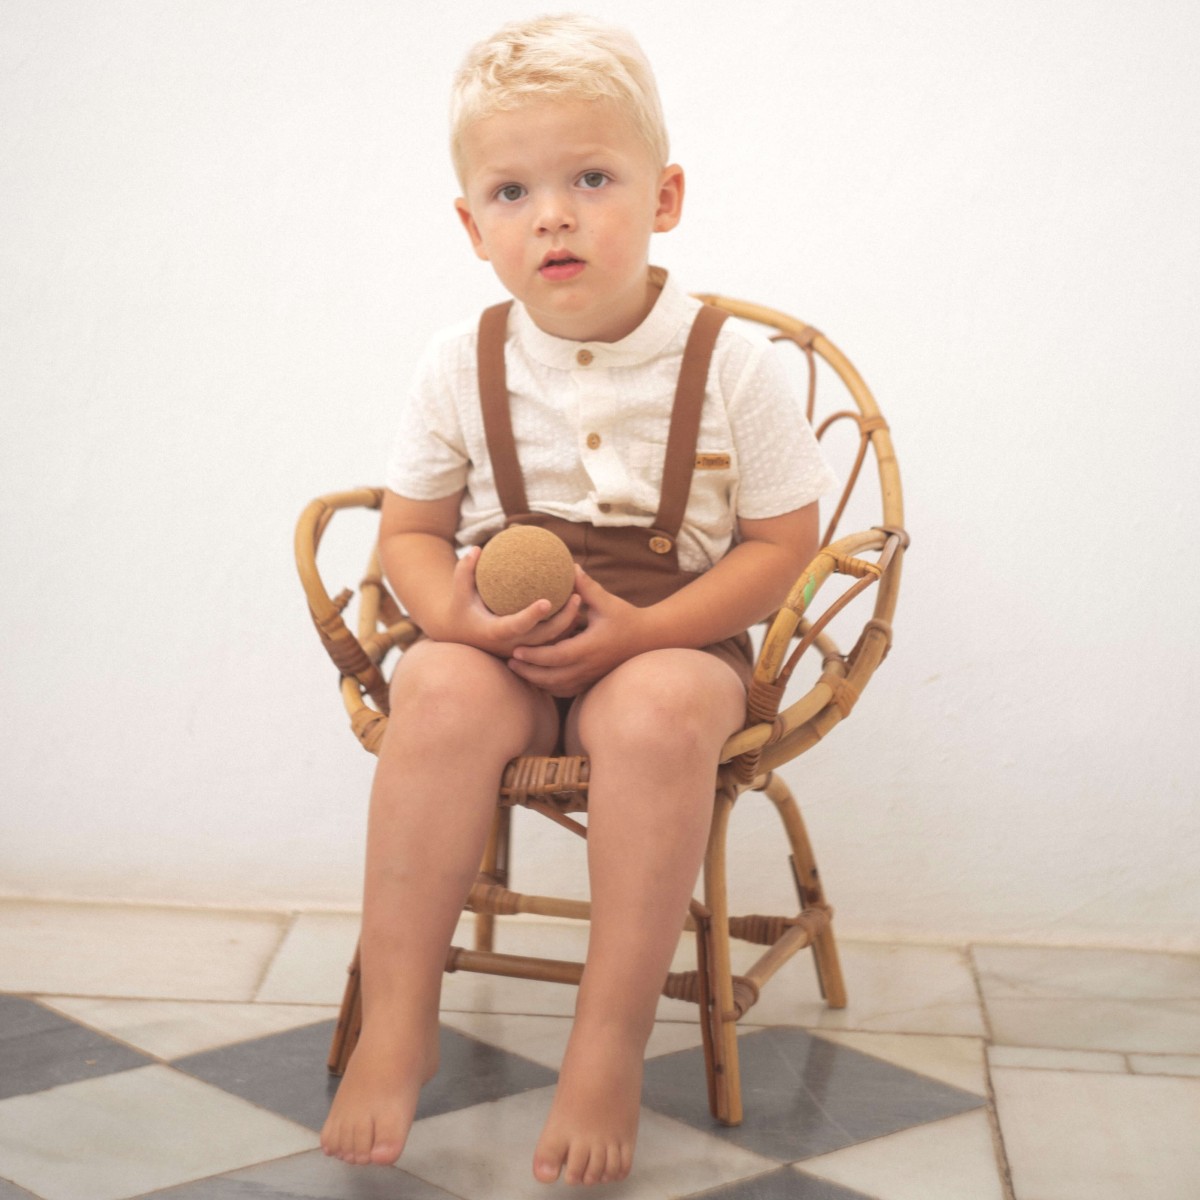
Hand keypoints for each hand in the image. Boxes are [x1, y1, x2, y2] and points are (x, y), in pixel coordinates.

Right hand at [440, 547, 582, 658]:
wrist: (460, 636)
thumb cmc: (460, 609)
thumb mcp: (458, 592)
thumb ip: (464, 571)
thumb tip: (477, 549)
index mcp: (495, 632)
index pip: (517, 626)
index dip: (532, 616)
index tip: (547, 601)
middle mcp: (511, 645)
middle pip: (543, 637)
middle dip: (563, 620)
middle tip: (578, 597)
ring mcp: (521, 651)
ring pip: (552, 643)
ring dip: (568, 625)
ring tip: (582, 601)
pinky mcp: (527, 650)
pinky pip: (551, 642)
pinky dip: (564, 629)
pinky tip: (576, 609)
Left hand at [506, 566, 650, 696]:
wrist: (647, 639)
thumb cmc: (626, 618)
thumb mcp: (607, 602)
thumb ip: (586, 587)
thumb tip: (569, 566)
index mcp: (590, 647)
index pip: (556, 656)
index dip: (534, 656)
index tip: (515, 649)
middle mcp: (589, 666)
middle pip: (552, 677)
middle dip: (528, 671)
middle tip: (509, 661)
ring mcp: (590, 677)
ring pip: (558, 687)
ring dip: (536, 681)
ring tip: (518, 669)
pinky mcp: (592, 681)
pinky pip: (567, 691)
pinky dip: (550, 687)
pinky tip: (537, 679)